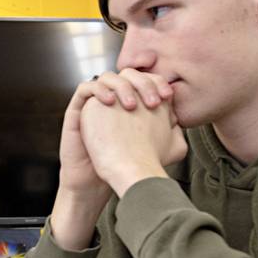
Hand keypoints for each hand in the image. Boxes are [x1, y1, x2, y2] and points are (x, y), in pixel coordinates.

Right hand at [52, 69, 175, 247]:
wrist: (96, 183)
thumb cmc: (123, 167)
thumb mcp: (156, 150)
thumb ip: (171, 134)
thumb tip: (180, 119)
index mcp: (132, 104)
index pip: (145, 79)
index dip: (157, 82)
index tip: (168, 97)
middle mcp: (114, 101)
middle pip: (128, 74)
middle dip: (143, 82)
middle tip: (153, 101)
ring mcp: (95, 104)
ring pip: (107, 77)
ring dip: (121, 86)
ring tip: (131, 106)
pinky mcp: (77, 110)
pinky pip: (85, 88)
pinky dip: (98, 90)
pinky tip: (110, 102)